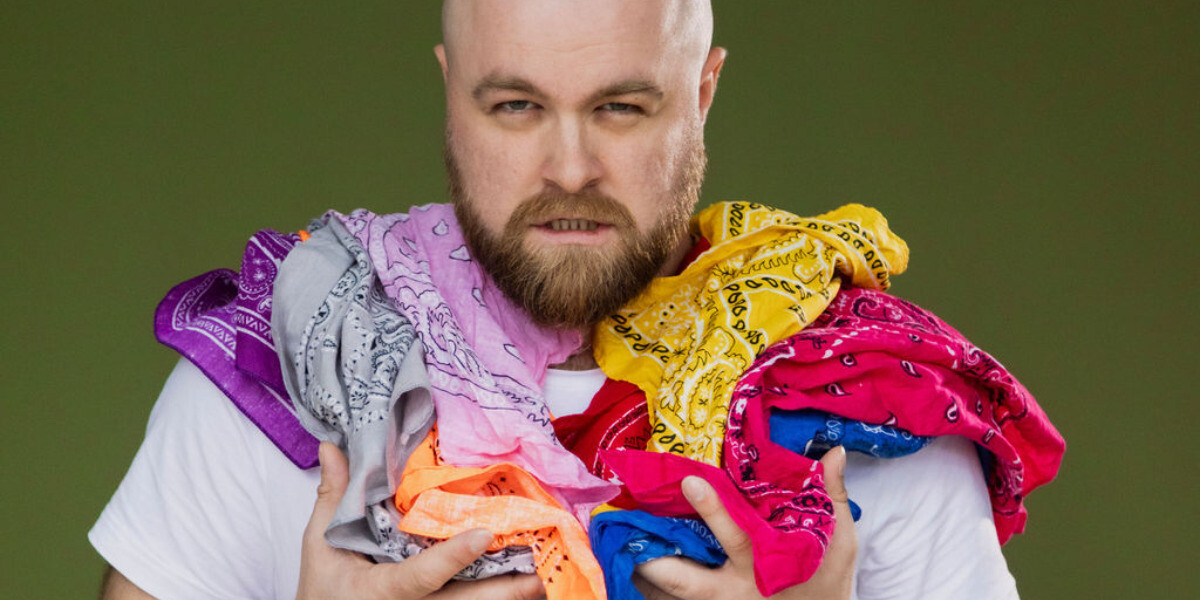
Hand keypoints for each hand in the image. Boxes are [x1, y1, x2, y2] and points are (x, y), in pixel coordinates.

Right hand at [295, 442, 545, 599]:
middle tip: (537, 578)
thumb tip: (332, 448)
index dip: (452, 558)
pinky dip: (494, 598)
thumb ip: (333, 498)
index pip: (421, 576)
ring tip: (542, 581)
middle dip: (503, 594)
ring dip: (506, 597)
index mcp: (380, 591)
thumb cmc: (324, 589)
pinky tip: (522, 587)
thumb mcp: (320, 546)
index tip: (484, 534)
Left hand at [633, 447, 856, 599]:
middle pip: (685, 579)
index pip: (736, 535)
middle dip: (654, 558)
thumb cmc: (827, 577)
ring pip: (671, 595)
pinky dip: (652, 589)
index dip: (713, 509)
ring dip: (643, 574)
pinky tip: (629, 567)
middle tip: (624, 528)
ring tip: (614, 545)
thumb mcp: (837, 539)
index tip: (690, 479)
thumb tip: (833, 453)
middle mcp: (734, 589)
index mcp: (764, 564)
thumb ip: (830, 495)